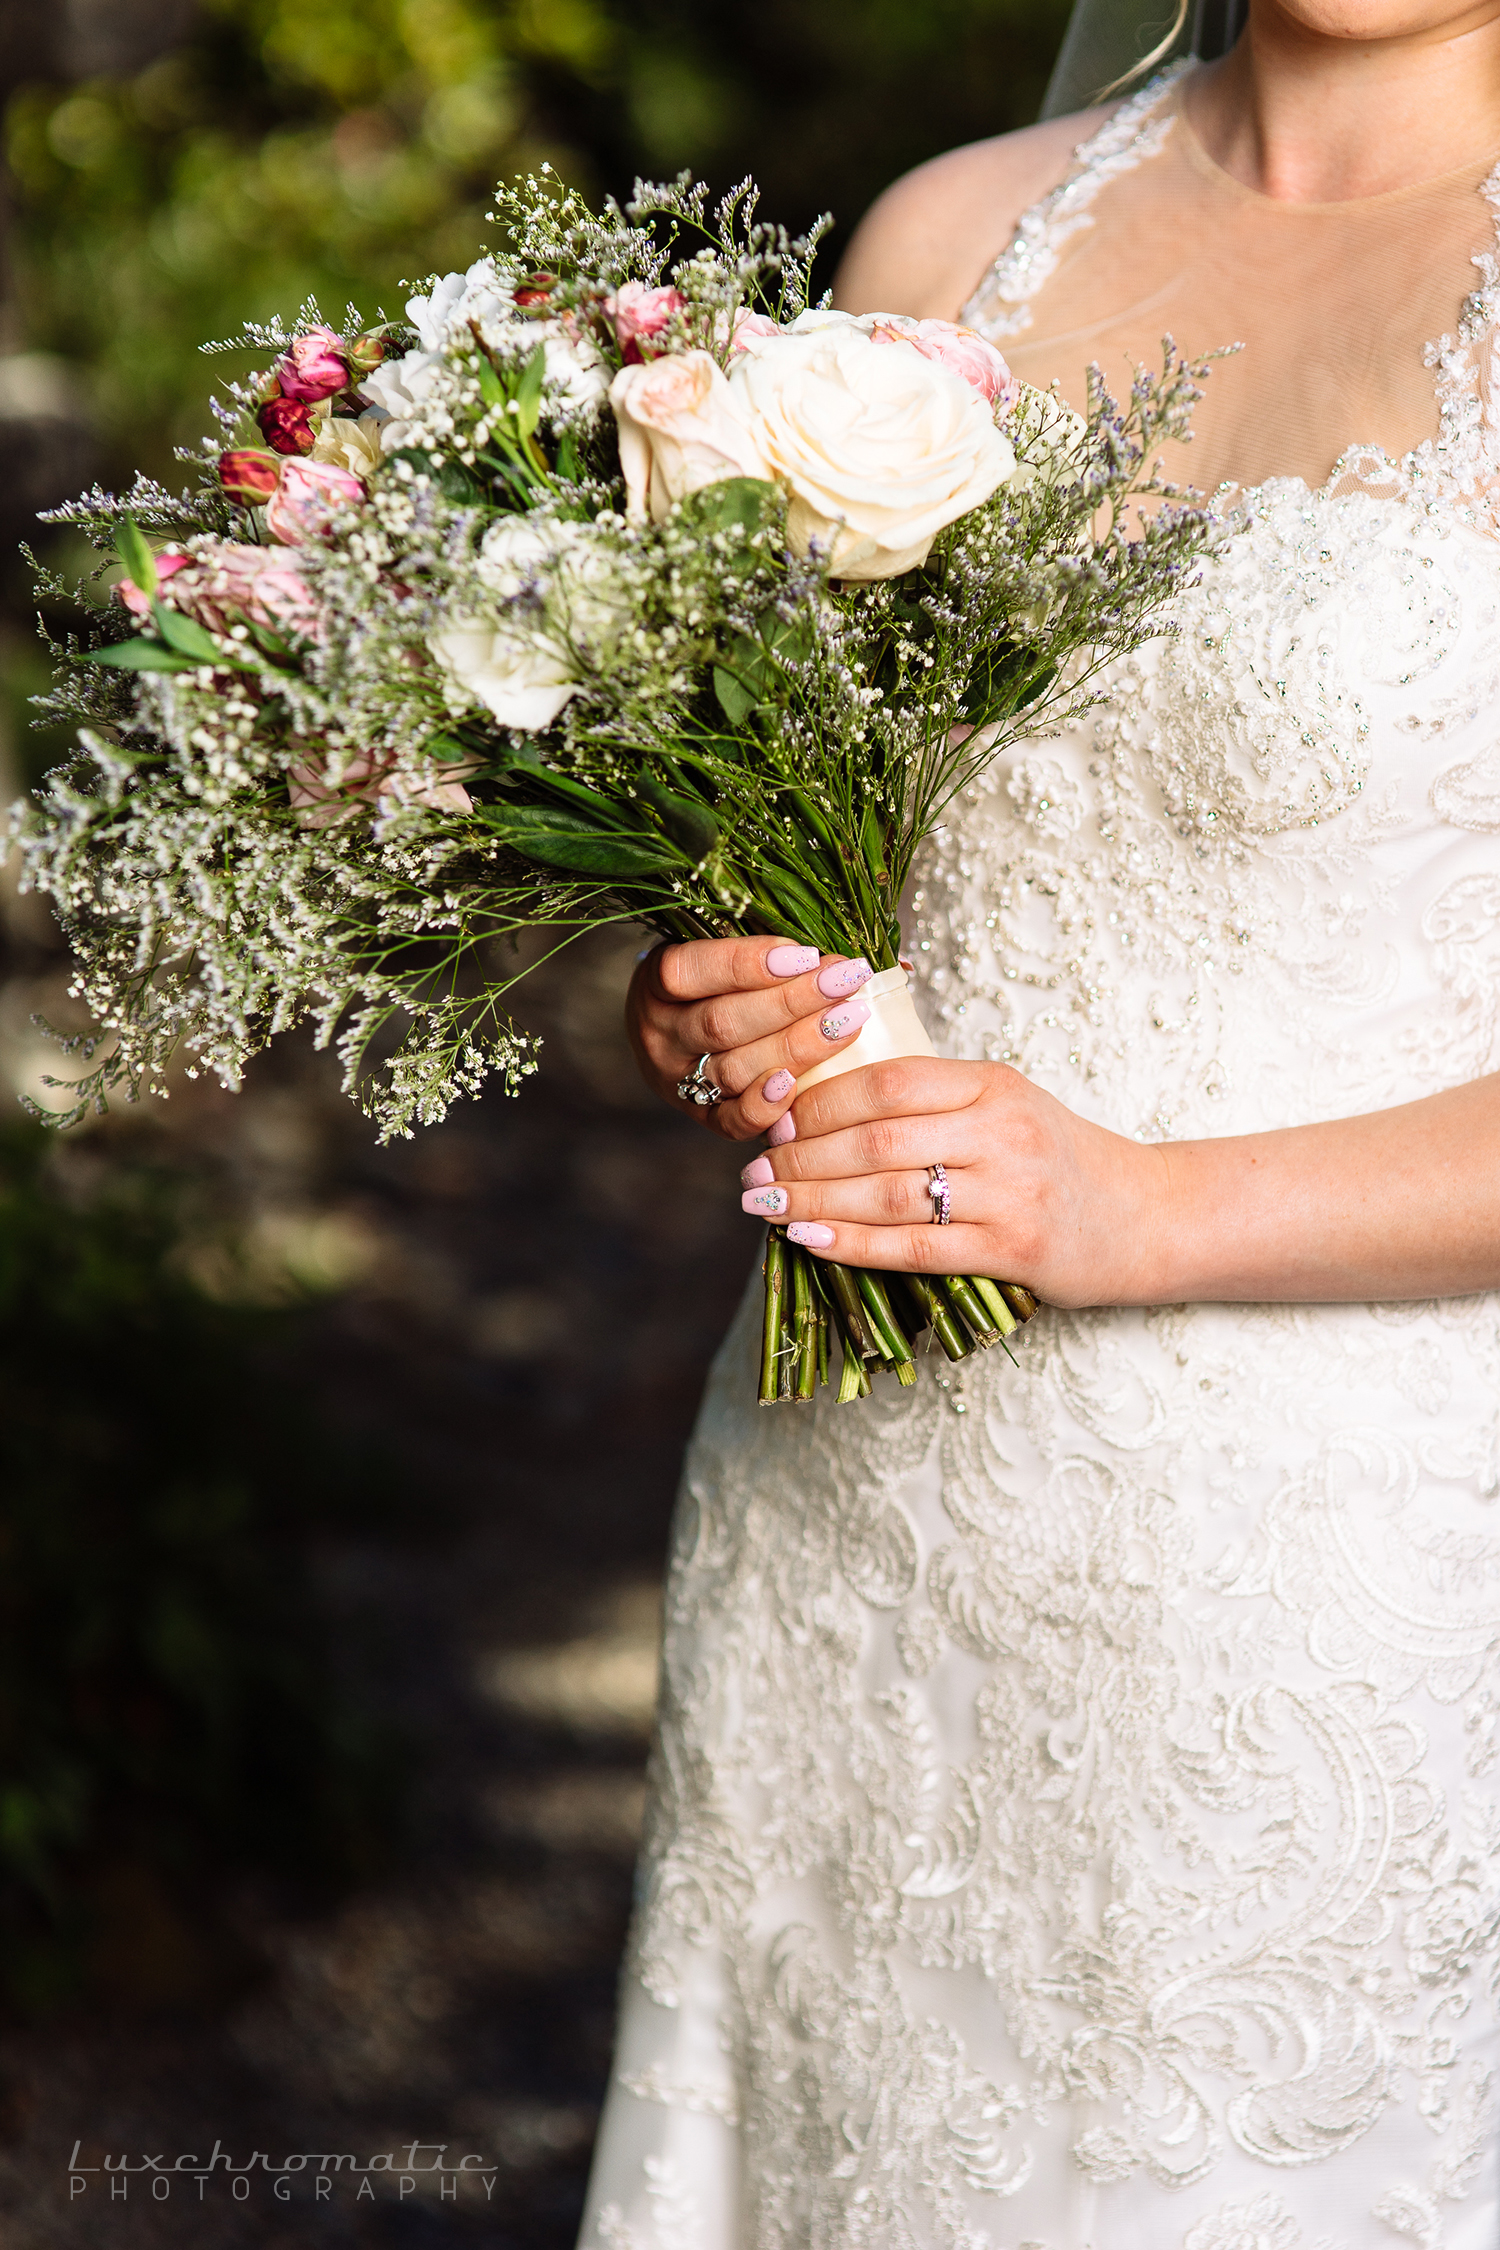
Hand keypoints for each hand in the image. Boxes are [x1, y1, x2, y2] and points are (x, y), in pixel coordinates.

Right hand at [626, 936, 878, 1143]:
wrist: (675, 1027)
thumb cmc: (715, 977)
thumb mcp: (723, 946)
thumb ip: (774, 946)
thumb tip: (867, 956)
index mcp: (656, 983)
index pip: (693, 970)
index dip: (749, 963)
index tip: (807, 954)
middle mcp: (660, 1034)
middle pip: (723, 1022)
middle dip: (792, 1002)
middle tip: (846, 981)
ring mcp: (677, 1080)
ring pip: (735, 1069)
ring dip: (798, 1047)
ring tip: (850, 1020)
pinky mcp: (701, 1116)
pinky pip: (731, 1122)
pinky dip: (766, 1107)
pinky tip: (799, 1084)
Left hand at [736, 1055, 1170, 1306]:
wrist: (1147, 1216)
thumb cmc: (1058, 1160)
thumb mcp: (1002, 1107)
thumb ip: (930, 1103)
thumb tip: (819, 1111)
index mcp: (991, 1084)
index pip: (885, 1080)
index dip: (817, 1101)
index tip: (773, 1120)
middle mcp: (1001, 1130)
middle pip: (875, 1139)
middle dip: (799, 1157)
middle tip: (752, 1173)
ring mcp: (1010, 1191)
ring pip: (887, 1193)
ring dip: (813, 1200)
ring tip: (764, 1207)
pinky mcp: (1015, 1248)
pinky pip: (916, 1247)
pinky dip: (853, 1243)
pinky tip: (809, 1238)